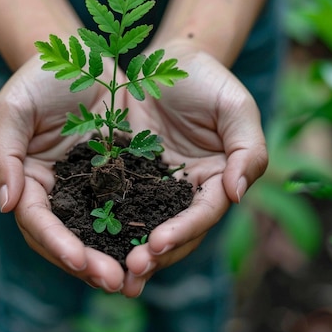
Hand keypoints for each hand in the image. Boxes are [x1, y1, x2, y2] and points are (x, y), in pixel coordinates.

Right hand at [0, 56, 126, 291]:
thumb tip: (7, 204)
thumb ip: (4, 155)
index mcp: (29, 180)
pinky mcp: (122, 175)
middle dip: (89, 262)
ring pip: (102, 230)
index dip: (56, 242)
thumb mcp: (13, 109)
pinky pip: (132, 205)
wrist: (82, 55)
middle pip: (70, 236)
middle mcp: (59, 191)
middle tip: (114, 281)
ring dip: (118, 255)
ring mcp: (92, 186)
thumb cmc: (38, 78)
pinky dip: (143, 227)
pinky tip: (161, 242)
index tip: (78, 260)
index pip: (37, 220)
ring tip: (139, 274)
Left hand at [120, 39, 268, 296]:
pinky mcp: (126, 175)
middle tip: (128, 272)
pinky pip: (113, 203)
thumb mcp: (236, 107)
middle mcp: (185, 192)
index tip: (157, 244)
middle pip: (173, 232)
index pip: (203, 214)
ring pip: (141, 226)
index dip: (183, 231)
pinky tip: (83, 242)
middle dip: (153, 254)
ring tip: (105, 272)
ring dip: (125, 251)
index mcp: (216, 180)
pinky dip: (102, 225)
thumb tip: (236, 195)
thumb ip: (247, 149)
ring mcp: (154, 186)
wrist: (168, 59)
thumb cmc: (208, 79)